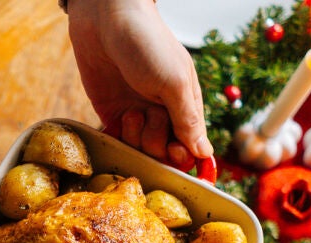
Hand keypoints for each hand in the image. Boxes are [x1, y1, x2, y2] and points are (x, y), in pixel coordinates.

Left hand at [67, 0, 211, 167]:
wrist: (106, 18)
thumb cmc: (148, 43)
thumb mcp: (174, 82)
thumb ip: (187, 120)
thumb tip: (204, 154)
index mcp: (186, 104)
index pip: (190, 146)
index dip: (182, 156)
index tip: (173, 152)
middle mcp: (162, 113)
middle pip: (163, 153)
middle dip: (155, 143)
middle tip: (148, 118)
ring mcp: (137, 114)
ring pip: (139, 150)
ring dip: (134, 137)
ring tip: (130, 112)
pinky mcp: (112, 113)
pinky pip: (117, 141)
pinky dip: (116, 140)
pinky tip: (117, 124)